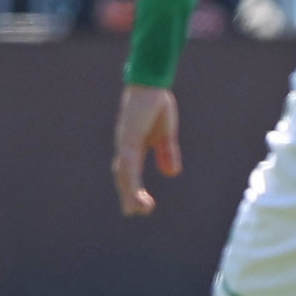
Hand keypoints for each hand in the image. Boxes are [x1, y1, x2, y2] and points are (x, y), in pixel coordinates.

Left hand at [112, 84, 181, 216]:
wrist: (151, 83)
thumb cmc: (156, 103)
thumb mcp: (166, 133)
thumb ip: (167, 153)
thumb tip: (171, 173)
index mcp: (133, 147)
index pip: (131, 173)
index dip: (134, 190)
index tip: (144, 205)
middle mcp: (125, 147)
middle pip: (124, 177)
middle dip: (129, 196)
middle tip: (135, 213)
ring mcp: (126, 143)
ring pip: (125, 174)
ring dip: (129, 192)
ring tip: (135, 210)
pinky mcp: (129, 137)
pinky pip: (130, 162)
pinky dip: (131, 177)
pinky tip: (134, 190)